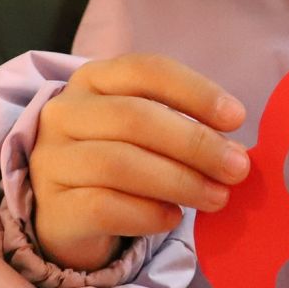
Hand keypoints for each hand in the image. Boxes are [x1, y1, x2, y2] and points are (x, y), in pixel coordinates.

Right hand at [31, 54, 249, 270]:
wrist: (68, 216)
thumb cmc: (120, 162)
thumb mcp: (148, 134)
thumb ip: (186, 131)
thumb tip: (236, 151)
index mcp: (93, 79)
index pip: (145, 70)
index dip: (195, 91)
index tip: (236, 118)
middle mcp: (65, 113)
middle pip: (134, 118)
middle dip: (195, 144)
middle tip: (236, 168)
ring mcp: (52, 161)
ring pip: (119, 164)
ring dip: (179, 181)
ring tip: (217, 197)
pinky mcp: (52, 208)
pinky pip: (103, 207)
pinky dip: (147, 214)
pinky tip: (173, 218)